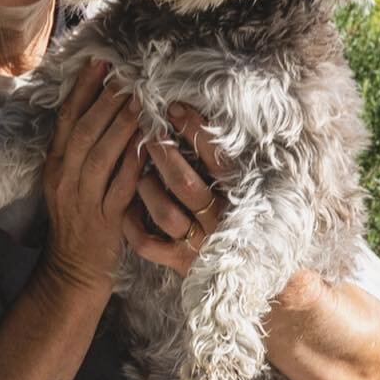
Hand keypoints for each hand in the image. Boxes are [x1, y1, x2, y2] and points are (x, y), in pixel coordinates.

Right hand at [42, 61, 144, 296]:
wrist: (72, 270)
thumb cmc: (76, 220)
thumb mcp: (68, 181)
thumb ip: (80, 149)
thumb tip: (103, 107)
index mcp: (55, 166)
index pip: (65, 119)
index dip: (82, 89)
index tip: (98, 62)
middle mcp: (65, 179)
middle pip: (84, 131)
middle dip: (105, 100)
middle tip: (125, 75)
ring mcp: (84, 200)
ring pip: (101, 155)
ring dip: (121, 125)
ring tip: (140, 100)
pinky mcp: (105, 220)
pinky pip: (122, 186)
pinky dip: (135, 162)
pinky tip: (149, 143)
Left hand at [123, 101, 235, 274]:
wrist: (251, 271)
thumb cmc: (243, 215)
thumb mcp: (243, 186)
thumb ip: (224, 159)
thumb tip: (193, 115)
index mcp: (239, 197)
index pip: (217, 158)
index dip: (194, 130)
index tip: (173, 107)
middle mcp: (219, 220)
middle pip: (184, 183)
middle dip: (162, 155)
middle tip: (146, 133)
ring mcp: (199, 244)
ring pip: (164, 213)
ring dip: (147, 189)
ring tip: (140, 173)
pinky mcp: (180, 262)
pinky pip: (147, 243)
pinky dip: (132, 224)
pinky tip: (127, 206)